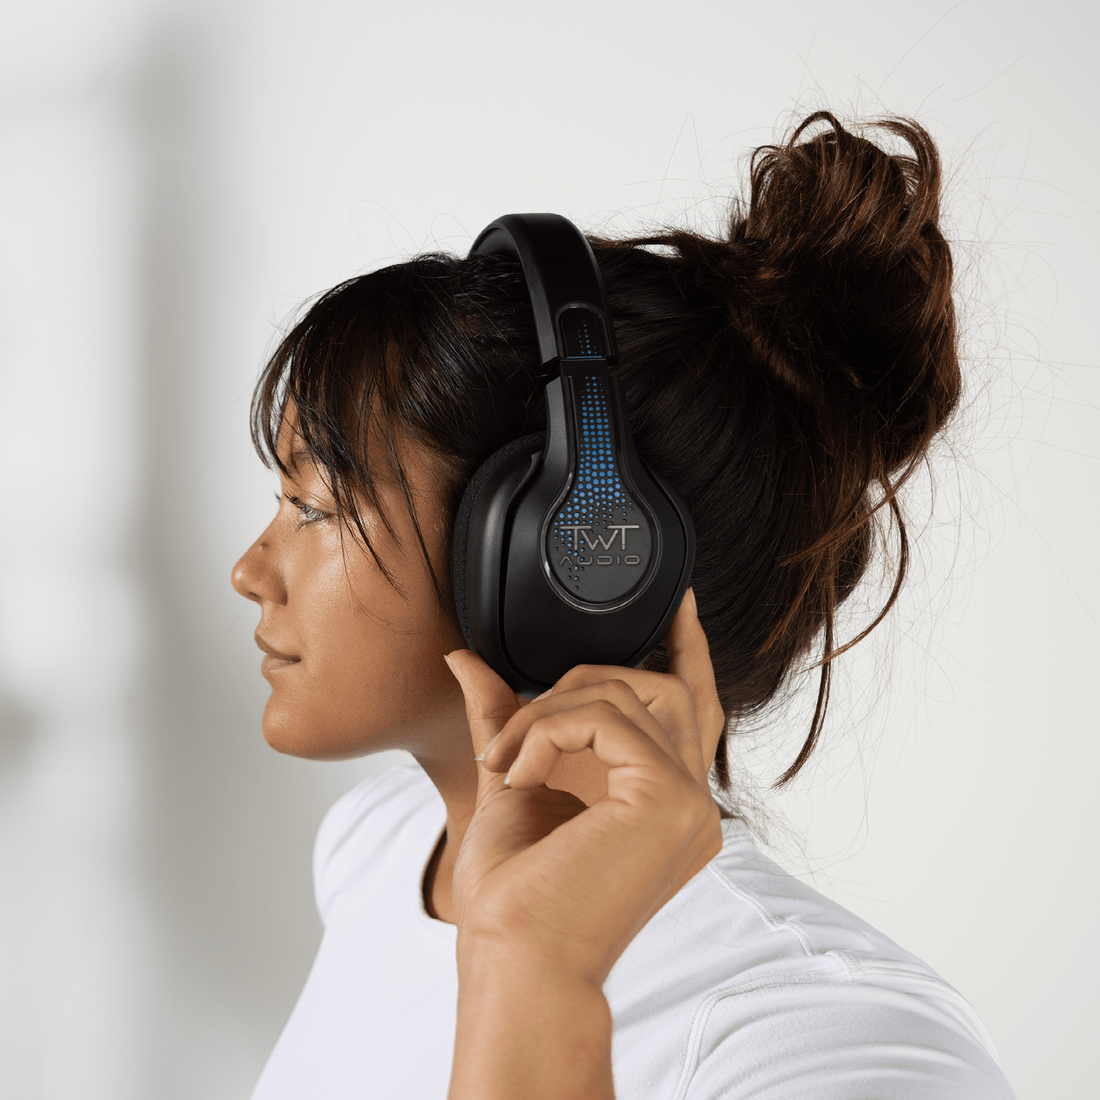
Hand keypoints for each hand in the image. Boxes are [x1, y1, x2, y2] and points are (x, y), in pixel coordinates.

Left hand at [444, 588, 725, 987]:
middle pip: (665, 687)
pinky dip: (549, 730)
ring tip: (508, 759)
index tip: (681, 602)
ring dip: (551, 711)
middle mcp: (694, 802)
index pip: (696, 708)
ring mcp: (691, 800)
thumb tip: (467, 660)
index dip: (692, 649)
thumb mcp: (514, 783)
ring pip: (629, 692)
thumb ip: (507, 718)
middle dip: (590, 676)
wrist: (516, 962)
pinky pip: (607, 717)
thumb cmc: (518, 898)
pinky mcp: (670, 798)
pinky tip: (520, 772)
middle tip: (528, 717)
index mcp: (668, 802)